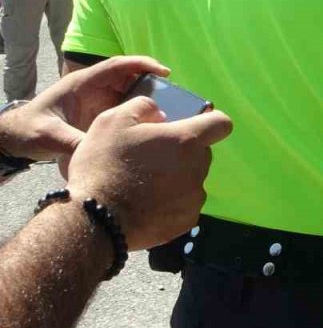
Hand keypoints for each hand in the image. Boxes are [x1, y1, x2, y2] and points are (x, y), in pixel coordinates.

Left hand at [0, 56, 168, 161]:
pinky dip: (139, 114)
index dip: (142, 65)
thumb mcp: (50, 136)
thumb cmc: (30, 129)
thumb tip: (101, 152)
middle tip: (176, 98)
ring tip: (170, 113)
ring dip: (148, 100)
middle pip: (130, 79)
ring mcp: (98, 102)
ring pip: (130, 94)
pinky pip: (124, 110)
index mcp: (83, 84)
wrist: (16, 138)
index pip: (118, 66)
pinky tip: (151, 126)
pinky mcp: (99, 115)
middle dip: (153, 84)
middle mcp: (94, 89)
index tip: (164, 72)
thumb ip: (75, 142)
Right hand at [65, 97, 231, 249]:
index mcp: (186, 140)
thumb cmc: (103, 165)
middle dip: (182, 151)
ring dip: (176, 177)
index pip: (221, 123)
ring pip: (192, 179)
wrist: (95, 220)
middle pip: (201, 153)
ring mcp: (195, 197)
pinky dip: (170, 202)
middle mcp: (198, 168)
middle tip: (150, 158)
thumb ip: (143, 107)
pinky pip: (184, 205)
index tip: (193, 125)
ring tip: (143, 184)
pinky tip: (145, 205)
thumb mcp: (113, 121)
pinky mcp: (187, 220)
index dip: (210, 121)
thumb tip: (161, 114)